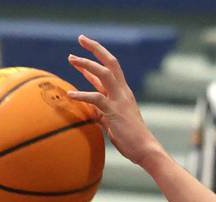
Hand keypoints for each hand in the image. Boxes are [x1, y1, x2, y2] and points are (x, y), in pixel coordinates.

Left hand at [67, 35, 162, 166]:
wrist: (145, 149)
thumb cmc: (131, 140)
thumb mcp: (115, 123)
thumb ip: (103, 114)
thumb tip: (92, 112)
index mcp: (124, 93)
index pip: (111, 69)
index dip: (98, 57)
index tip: (85, 47)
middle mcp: (123, 92)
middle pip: (110, 62)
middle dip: (95, 48)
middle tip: (81, 38)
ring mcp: (119, 100)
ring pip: (104, 73)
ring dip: (87, 64)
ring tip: (71, 58)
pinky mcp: (114, 112)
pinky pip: (96, 98)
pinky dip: (82, 95)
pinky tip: (70, 95)